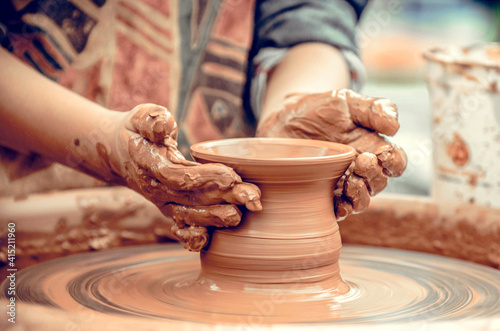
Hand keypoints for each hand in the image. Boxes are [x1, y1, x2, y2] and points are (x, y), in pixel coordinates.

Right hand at [109, 104, 261, 250]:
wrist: (117, 153)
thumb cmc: (136, 131)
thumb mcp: (139, 117)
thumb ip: (152, 120)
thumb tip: (163, 126)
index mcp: (150, 166)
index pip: (180, 176)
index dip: (205, 178)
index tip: (232, 175)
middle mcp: (157, 189)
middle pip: (193, 199)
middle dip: (225, 199)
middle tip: (253, 198)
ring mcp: (163, 202)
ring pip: (191, 215)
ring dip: (218, 218)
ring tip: (244, 215)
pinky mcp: (170, 208)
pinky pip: (183, 227)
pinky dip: (196, 237)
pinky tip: (217, 238)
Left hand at [257, 89, 405, 219]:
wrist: (282, 121)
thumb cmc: (317, 110)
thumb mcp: (345, 101)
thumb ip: (373, 108)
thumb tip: (395, 126)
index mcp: (372, 147)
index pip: (394, 162)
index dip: (395, 161)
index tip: (384, 154)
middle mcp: (359, 169)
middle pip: (379, 182)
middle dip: (374, 174)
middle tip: (362, 160)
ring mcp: (341, 184)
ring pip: (361, 200)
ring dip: (361, 194)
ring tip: (351, 180)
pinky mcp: (321, 195)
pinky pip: (337, 210)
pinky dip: (342, 209)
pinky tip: (340, 204)